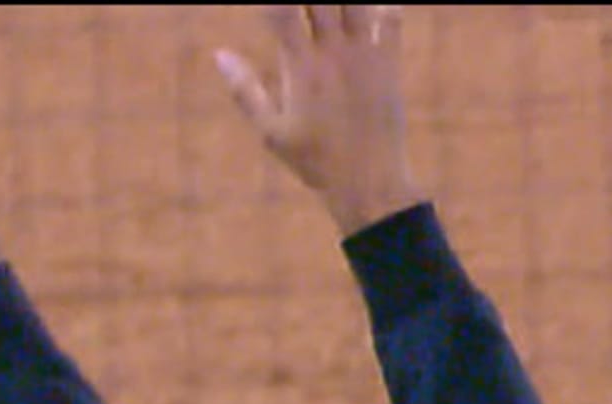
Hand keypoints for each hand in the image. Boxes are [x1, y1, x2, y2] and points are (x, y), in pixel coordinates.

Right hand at [215, 6, 423, 236]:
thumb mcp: (269, 131)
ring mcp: (366, 54)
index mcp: (301, 68)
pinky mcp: (390, 62)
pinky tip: (368, 9)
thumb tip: (219, 54)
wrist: (367, 178)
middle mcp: (334, 54)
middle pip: (320, 0)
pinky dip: (382, 6)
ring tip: (328, 8)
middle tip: (300, 7)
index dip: (272, 2)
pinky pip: (392, 18)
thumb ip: (244, 89)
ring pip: (357, 2)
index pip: (282, 12)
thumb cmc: (313, 160)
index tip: (265, 5)